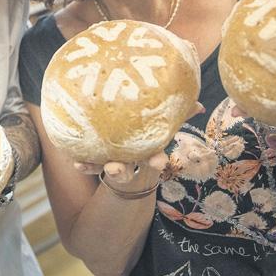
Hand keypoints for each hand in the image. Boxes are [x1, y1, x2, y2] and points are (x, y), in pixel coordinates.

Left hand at [72, 101, 202, 180]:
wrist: (128, 145)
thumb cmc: (148, 130)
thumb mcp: (162, 123)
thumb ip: (178, 114)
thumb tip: (199, 105)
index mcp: (147, 151)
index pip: (155, 158)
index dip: (157, 161)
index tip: (157, 162)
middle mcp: (129, 160)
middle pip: (127, 169)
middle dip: (121, 171)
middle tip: (115, 169)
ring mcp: (113, 161)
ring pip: (105, 168)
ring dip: (97, 168)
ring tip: (86, 165)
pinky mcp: (97, 159)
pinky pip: (89, 163)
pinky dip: (84, 164)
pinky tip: (76, 161)